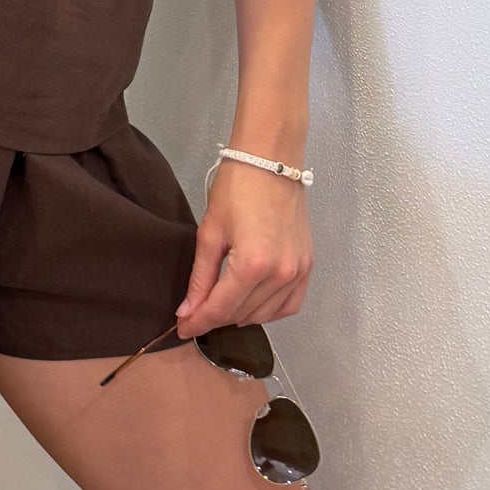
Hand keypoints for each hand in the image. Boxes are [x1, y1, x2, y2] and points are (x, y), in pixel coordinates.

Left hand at [173, 159, 313, 340]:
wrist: (271, 160)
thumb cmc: (237, 188)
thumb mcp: (210, 233)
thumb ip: (200, 278)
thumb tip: (187, 313)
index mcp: (253, 265)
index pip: (221, 309)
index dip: (198, 323)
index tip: (182, 328)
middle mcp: (281, 274)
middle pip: (242, 314)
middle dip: (215, 318)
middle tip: (195, 313)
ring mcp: (298, 271)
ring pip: (265, 315)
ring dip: (240, 316)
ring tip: (220, 305)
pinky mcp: (308, 266)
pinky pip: (289, 304)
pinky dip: (269, 310)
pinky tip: (251, 302)